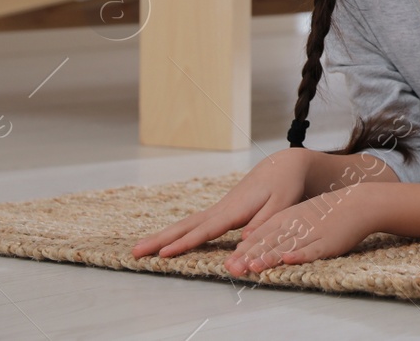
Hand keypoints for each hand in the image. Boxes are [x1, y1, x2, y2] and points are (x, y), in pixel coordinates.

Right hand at [132, 147, 310, 259]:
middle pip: (186, 226)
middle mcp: (222, 209)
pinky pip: (194, 224)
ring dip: (163, 237)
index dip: (185, 242)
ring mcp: (219, 209)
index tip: (164, 253)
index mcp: (235, 209)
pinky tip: (166, 242)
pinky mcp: (220, 211)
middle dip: (161, 240)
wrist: (283, 166)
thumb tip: (243, 239)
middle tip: (135, 252)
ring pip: (186, 224)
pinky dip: (176, 233)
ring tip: (140, 249)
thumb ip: (263, 221)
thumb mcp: (281, 204)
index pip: (206, 229)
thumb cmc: (285, 186)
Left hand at [223, 184, 380, 275]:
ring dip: (270, 257)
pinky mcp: (328, 243)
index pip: (261, 234)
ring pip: (288, 246)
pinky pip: (312, 250)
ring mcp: (312, 234)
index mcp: (287, 217)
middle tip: (234, 269)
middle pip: (271, 242)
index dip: (245, 249)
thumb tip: (251, 242)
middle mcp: (297, 225)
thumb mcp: (298, 214)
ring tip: (254, 266)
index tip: (229, 262)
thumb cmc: (325, 211)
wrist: (357, 203)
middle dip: (251, 256)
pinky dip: (300, 255)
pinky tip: (289, 259)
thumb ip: (277, 228)